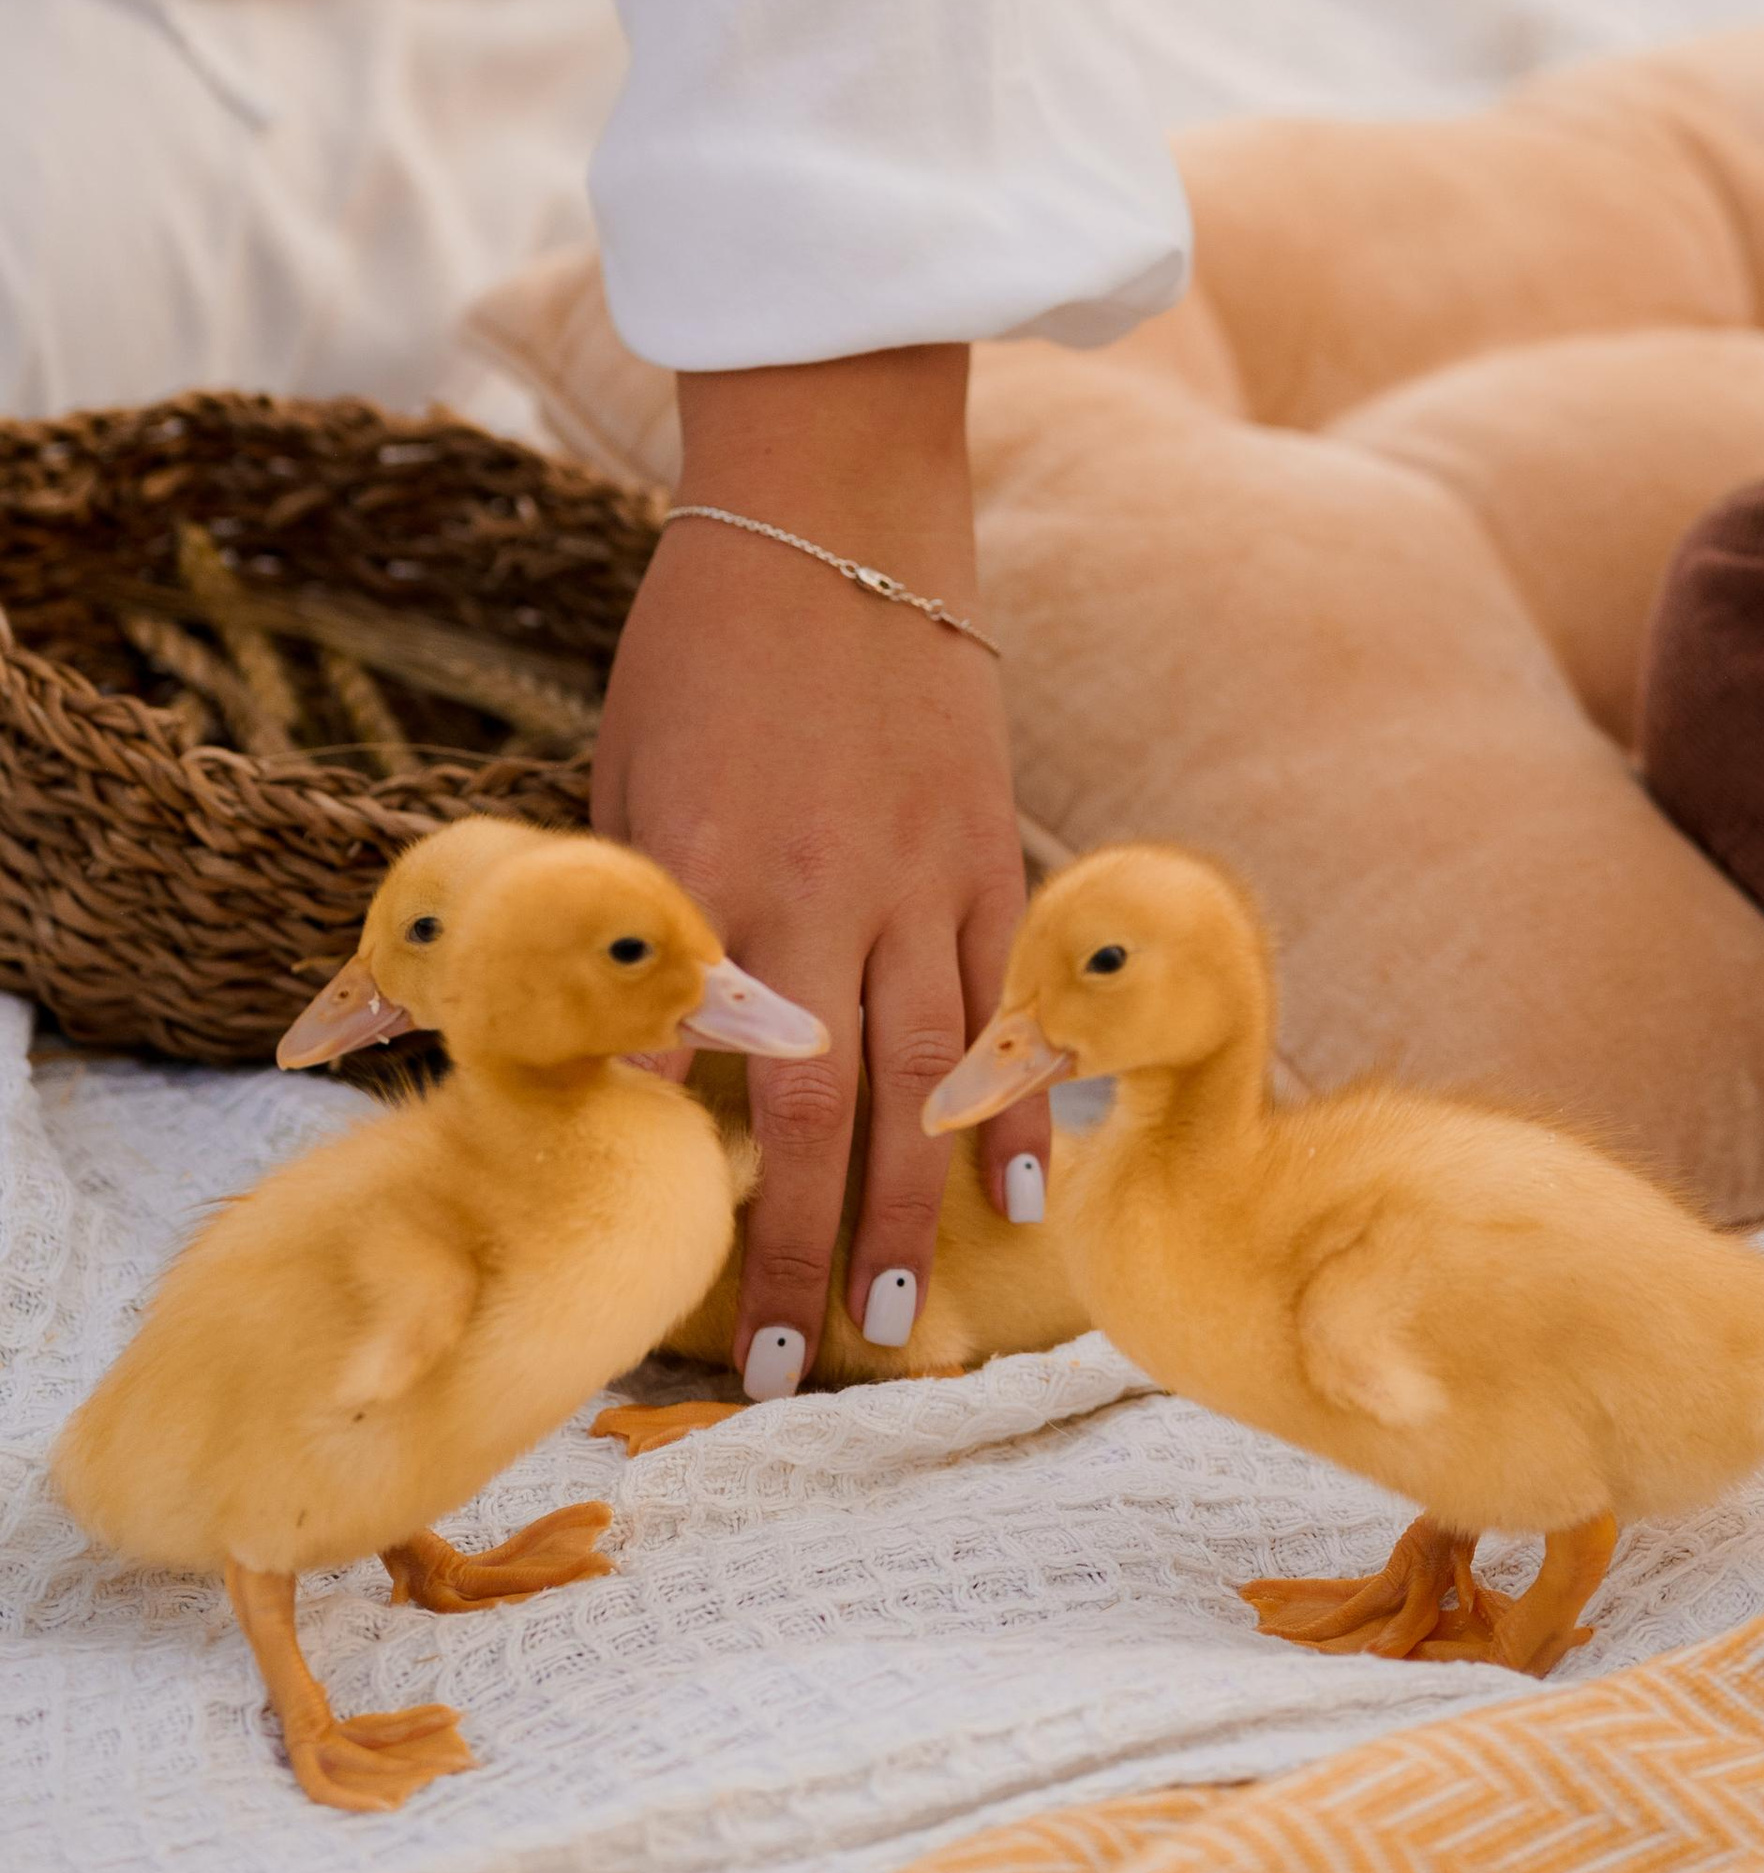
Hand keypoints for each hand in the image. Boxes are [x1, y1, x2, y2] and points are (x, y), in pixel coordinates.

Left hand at [589, 345, 1046, 1390]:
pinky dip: (1016, 1102)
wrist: (837, 502)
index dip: (669, 1195)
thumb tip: (625, 1058)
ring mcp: (920, 873)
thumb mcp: (627, 773)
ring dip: (912, 1212)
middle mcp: (817, 892)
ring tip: (900, 1329)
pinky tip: (1028, 1189)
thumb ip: (639, 918)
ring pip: (923, 1079)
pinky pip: (1007, 1002)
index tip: (647, 1300)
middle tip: (779, 1369)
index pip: (683, 1074)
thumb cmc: (702, 639)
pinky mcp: (987, 847)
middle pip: (815, 1111)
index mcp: (700, 874)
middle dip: (796, 1250)